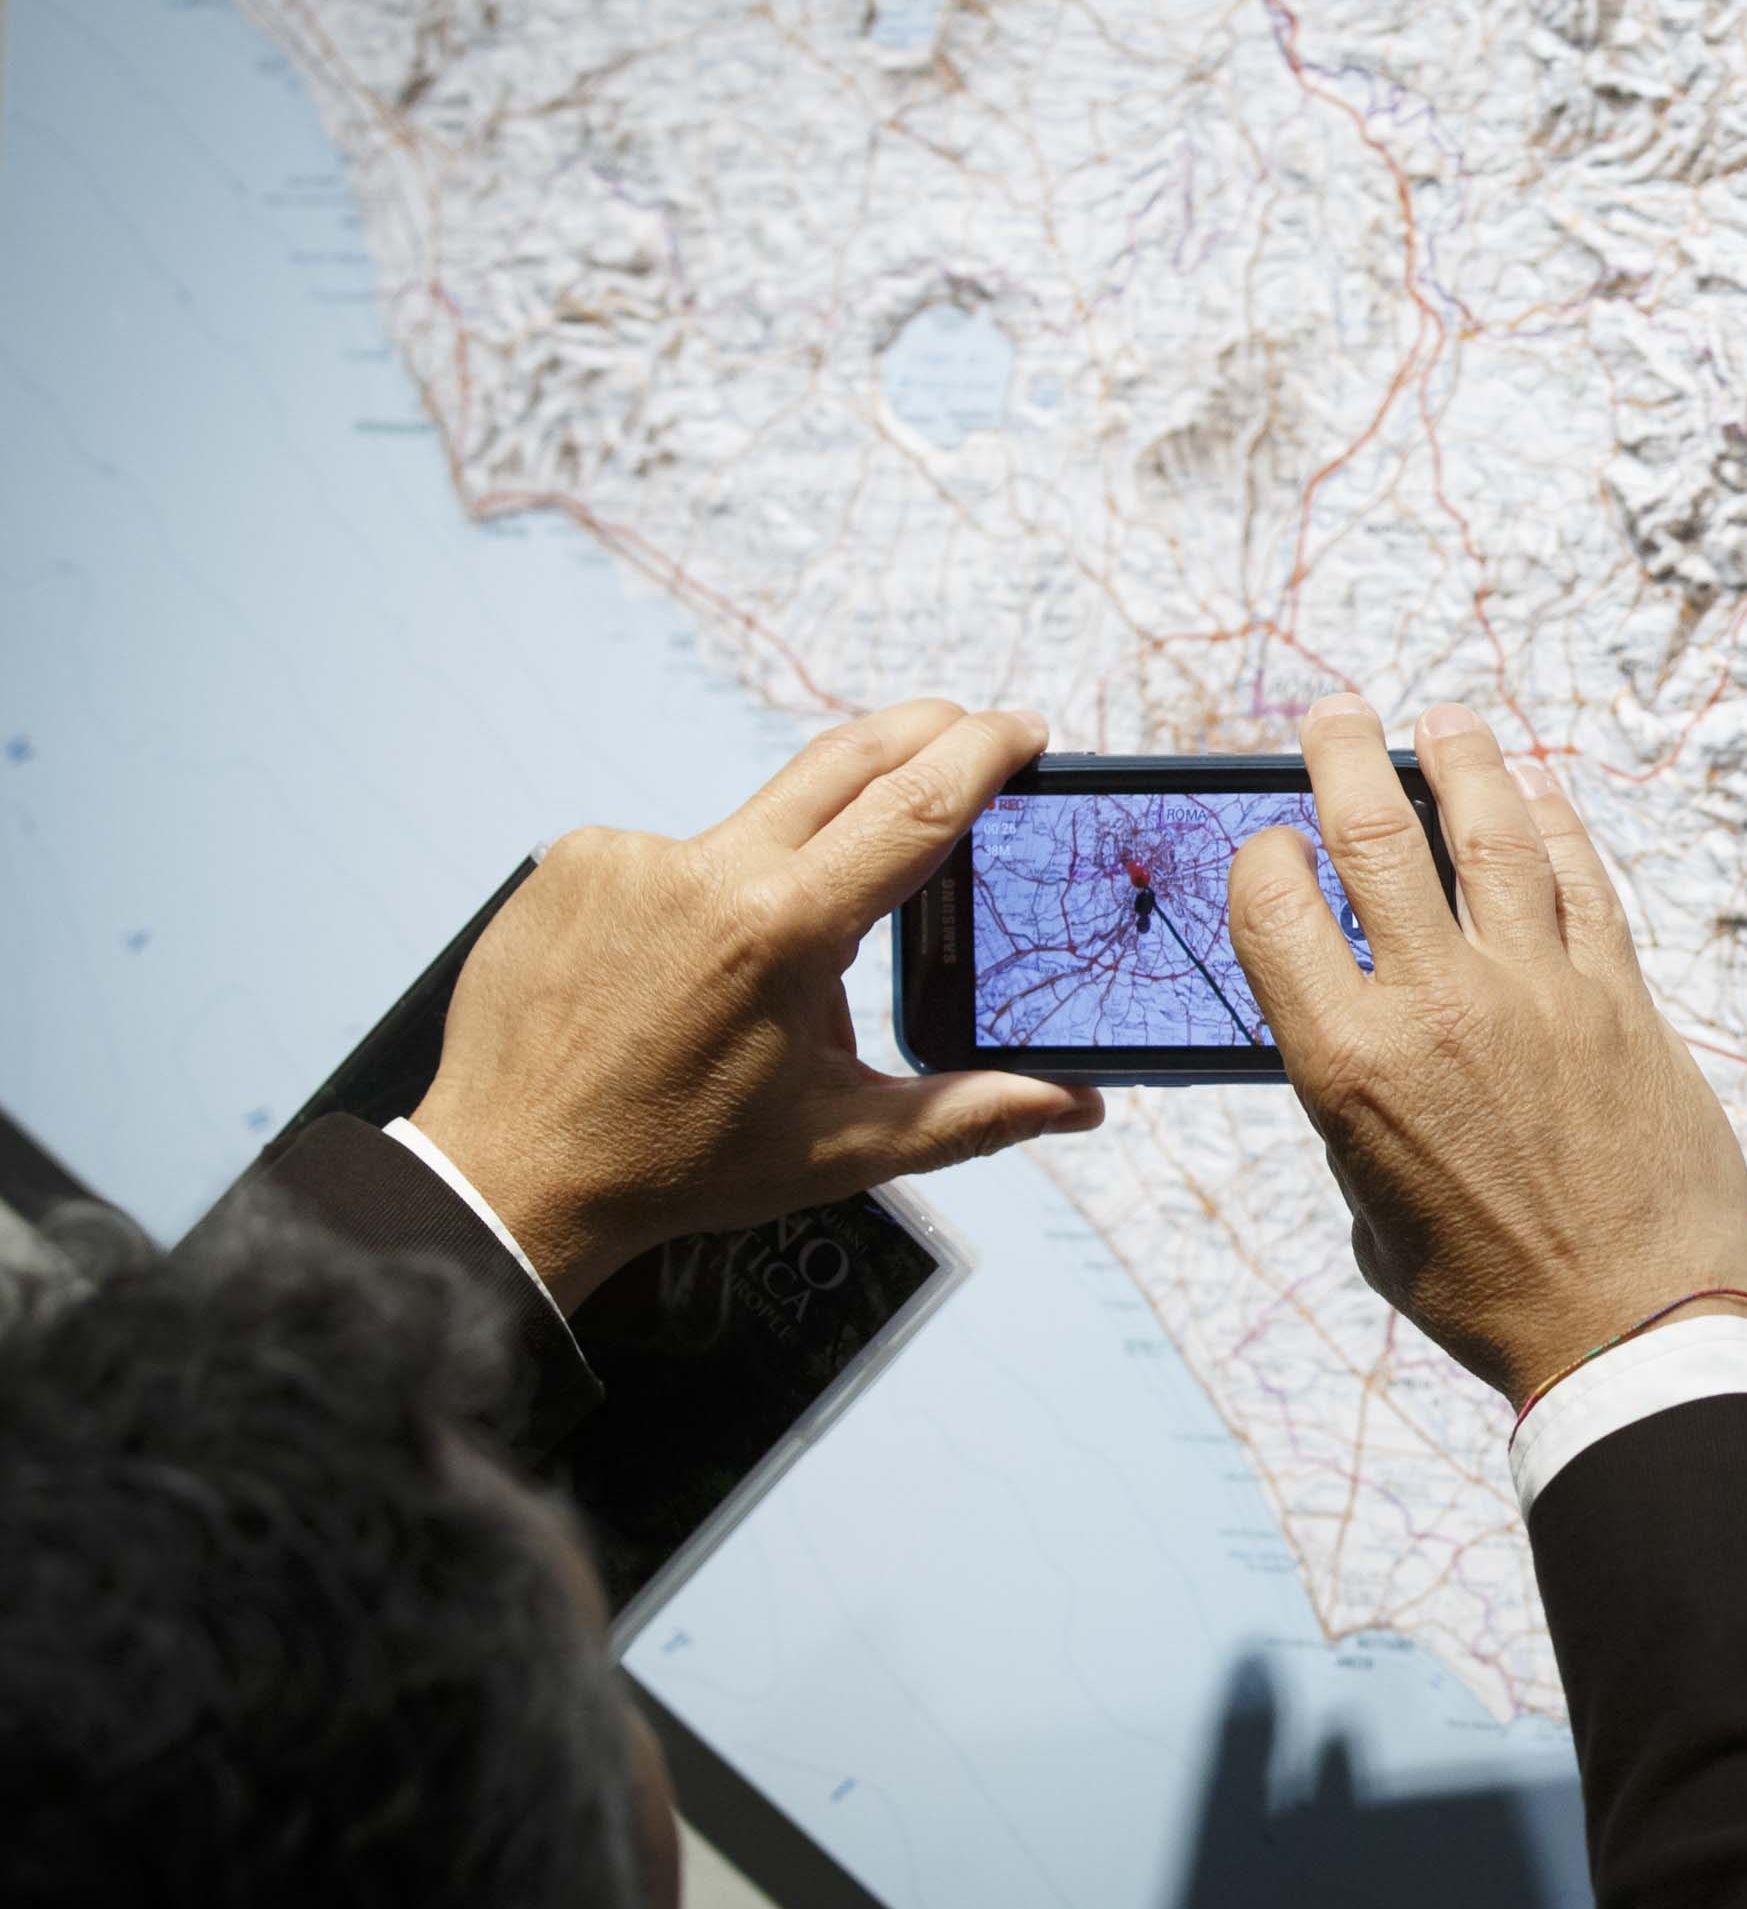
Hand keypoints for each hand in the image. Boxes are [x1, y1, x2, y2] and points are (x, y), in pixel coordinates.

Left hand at [412, 701, 1107, 1307]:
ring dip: (791, 870)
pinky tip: (681, 975)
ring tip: (761, 982)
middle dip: (921, 736)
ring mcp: (629, 856)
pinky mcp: (574, 860)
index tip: (1020, 732)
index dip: (980, 755)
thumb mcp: (842, 1145)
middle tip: (968, 739)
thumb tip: (1074, 1101)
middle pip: (845, 761)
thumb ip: (973, 1114)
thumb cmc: (671, 1165)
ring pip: (754, 827)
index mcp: (781, 933)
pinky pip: (673, 856)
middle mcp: (704, 873)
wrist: (509, 1177)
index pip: (913, 808)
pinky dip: (703, 899)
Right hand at [1226, 696, 1746, 1401]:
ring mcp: (1538, 990)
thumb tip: (1367, 1056)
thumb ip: (1357, 1115)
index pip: (1273, 901)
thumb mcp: (1373, 1214)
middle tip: (1336, 716)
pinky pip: (1583, 881)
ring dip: (1461, 759)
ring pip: (1492, 829)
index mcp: (1347, 1062)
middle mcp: (1436, 1005)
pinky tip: (1540, 795)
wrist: (1629, 1328)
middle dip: (1343, 753)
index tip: (1273, 843)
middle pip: (1374, 831)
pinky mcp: (1622, 997)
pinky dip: (1556, 825)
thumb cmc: (1490, 1295)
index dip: (1263, 852)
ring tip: (1444, 722)